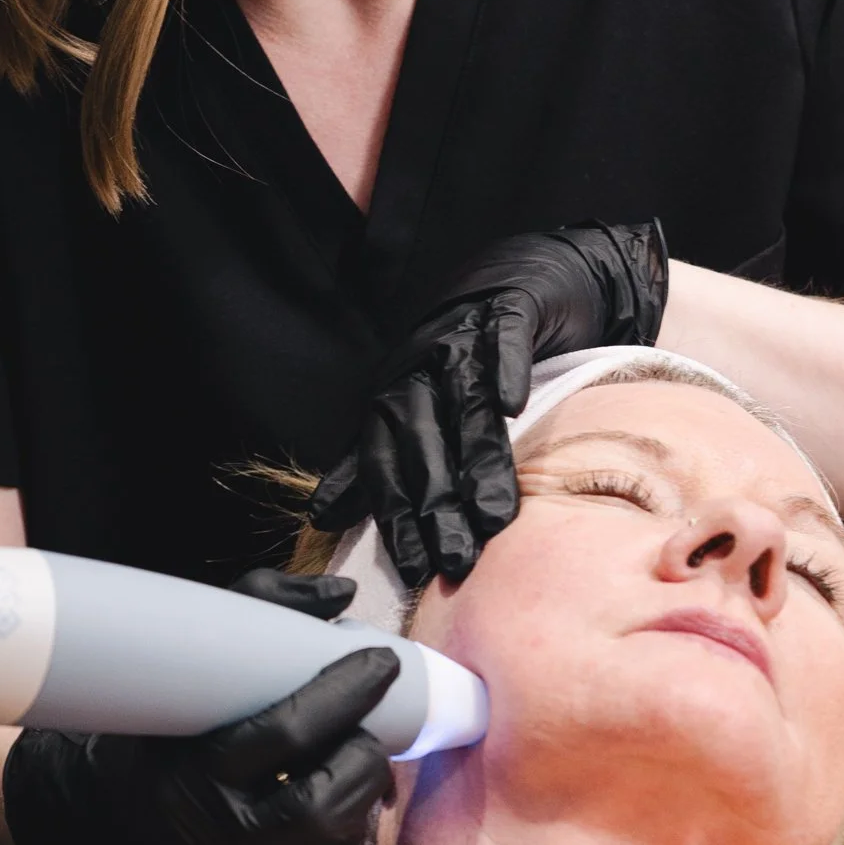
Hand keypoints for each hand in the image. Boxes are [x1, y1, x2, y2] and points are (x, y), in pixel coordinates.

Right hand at [1, 571, 399, 844]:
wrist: (126, 819)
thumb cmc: (168, 732)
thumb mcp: (191, 663)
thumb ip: (262, 608)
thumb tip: (341, 596)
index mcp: (196, 774)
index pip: (289, 732)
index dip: (344, 693)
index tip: (379, 662)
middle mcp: (218, 841)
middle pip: (325, 801)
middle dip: (360, 754)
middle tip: (366, 724)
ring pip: (339, 841)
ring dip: (360, 793)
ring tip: (349, 758)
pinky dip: (346, 834)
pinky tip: (332, 803)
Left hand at [308, 219, 668, 586]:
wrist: (521, 273)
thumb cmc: (466, 353)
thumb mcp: (417, 406)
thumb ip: (372, 460)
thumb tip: (322, 515)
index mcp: (394, 396)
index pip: (386, 463)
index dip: (396, 515)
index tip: (412, 571)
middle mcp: (419, 367)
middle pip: (424, 442)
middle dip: (435, 502)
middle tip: (455, 561)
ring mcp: (460, 335)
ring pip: (463, 403)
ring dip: (477, 458)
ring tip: (494, 516)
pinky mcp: (506, 307)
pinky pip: (503, 338)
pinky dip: (504, 367)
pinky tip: (512, 404)